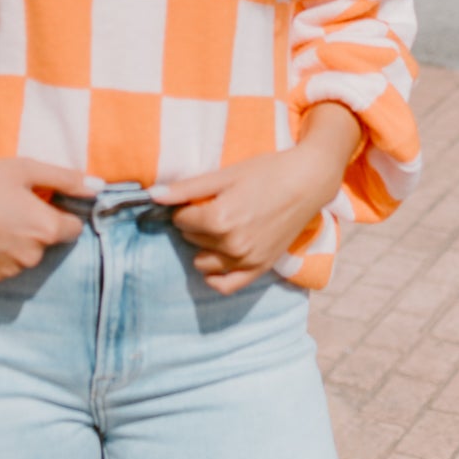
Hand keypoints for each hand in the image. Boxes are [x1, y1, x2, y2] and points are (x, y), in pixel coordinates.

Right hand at [0, 117, 98, 283]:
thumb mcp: (27, 169)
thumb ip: (67, 179)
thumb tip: (100, 187)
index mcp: (47, 230)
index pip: (74, 227)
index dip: (62, 212)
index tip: (43, 200)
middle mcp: (33, 256)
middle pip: (48, 242)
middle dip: (38, 226)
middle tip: (12, 204)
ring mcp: (10, 270)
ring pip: (27, 255)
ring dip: (19, 241)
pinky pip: (6, 265)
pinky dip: (0, 253)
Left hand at [151, 103, 361, 294]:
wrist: (307, 182)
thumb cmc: (266, 172)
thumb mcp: (224, 175)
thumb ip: (186, 188)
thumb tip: (151, 196)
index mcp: (219, 219)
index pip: (180, 220)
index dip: (185, 206)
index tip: (198, 196)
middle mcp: (231, 245)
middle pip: (191, 239)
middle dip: (195, 223)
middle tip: (213, 206)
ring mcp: (247, 260)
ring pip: (203, 262)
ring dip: (204, 246)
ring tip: (218, 227)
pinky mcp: (260, 268)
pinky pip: (226, 286)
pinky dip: (215, 276)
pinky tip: (215, 259)